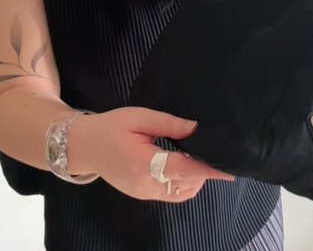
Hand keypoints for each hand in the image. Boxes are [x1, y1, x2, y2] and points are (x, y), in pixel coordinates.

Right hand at [73, 107, 234, 201]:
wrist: (83, 146)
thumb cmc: (110, 127)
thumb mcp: (138, 117)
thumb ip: (168, 123)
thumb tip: (195, 128)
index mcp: (144, 165)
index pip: (184, 169)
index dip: (208, 169)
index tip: (229, 168)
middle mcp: (146, 185)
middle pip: (186, 183)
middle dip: (205, 172)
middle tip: (217, 153)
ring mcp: (144, 194)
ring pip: (181, 193)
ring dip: (195, 178)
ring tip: (199, 155)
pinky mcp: (142, 194)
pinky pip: (171, 194)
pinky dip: (184, 183)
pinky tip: (184, 163)